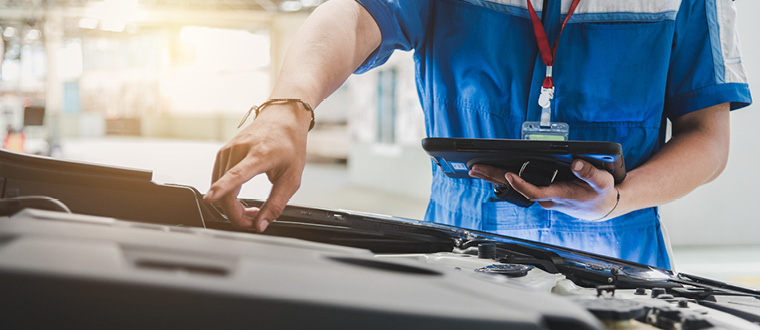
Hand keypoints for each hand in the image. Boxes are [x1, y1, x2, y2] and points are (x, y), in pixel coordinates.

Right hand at [204, 103, 310, 231]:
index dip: (222, 189)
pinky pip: (218, 180)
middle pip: (225, 189)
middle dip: (235, 214)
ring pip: (219, 187)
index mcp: (259, 155)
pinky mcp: (223, 153)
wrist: (283, 118)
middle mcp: (239, 150)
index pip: (237, 174)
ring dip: (232, 206)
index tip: (210, 198)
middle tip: (254, 221)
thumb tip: (260, 225)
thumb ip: (276, 204)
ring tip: (253, 209)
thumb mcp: (292, 178)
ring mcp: (228, 150)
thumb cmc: (290, 144)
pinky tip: (241, 197)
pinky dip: (226, 194)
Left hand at [469, 159, 618, 219]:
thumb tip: (575, 163)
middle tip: (475, 168)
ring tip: (476, 168)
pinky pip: (520, 186)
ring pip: (515, 188)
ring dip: (495, 178)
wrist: (602, 207)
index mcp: (559, 195)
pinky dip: (505, 179)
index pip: (535, 192)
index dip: (521, 185)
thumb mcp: (602, 181)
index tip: (509, 175)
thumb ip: (589, 172)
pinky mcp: (542, 193)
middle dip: (495, 178)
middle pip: (516, 190)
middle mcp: (547, 198)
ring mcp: (543, 197)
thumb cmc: (601, 193)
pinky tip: (491, 173)